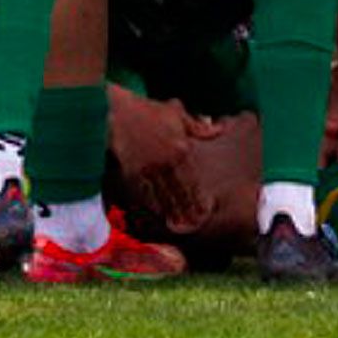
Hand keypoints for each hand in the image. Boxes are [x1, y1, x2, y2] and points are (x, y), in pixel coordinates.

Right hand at [108, 93, 221, 232]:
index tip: (206, 210)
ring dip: (172, 212)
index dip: (198, 197)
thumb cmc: (149, 111)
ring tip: (180, 226)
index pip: (192, 179)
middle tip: (195, 224)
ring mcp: (149, 169)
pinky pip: (145, 193)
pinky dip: (153, 206)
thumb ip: (198, 127)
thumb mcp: (177, 113)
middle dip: (188, 209)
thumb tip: (218, 130)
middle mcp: (166, 162)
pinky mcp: (133, 173)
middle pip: (180, 191)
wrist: (119, 111)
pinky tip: (158, 214)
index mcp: (180, 148)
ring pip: (164, 196)